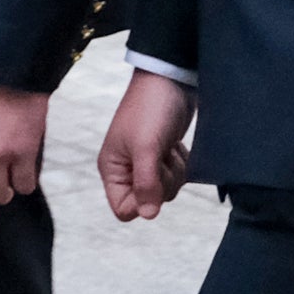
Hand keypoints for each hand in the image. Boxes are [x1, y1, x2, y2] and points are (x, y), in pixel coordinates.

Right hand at [98, 67, 193, 221]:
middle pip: (149, 201)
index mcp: (112, 169)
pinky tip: (175, 143)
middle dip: (163, 182)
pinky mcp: (164, 154)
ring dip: (174, 170)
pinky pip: (177, 175)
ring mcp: (147, 162)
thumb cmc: (151, 108)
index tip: (153, 180)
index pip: (123, 209)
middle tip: (161, 155)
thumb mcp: (146, 147)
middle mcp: (127, 169)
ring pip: (166, 190)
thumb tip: (148, 215)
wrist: (171, 78)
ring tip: (168, 145)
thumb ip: (146, 183)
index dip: (141, 202)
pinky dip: (181, 162)